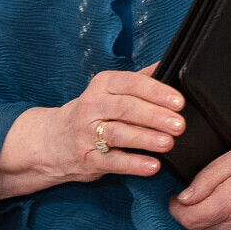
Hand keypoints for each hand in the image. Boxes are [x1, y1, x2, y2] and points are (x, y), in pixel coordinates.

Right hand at [0, 65, 182, 204]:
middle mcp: (92, 106)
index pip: (131, 83)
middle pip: (126, 108)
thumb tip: (169, 63)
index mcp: (103, 85)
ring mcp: (86, 134)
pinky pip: (111, 161)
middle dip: (155, 116)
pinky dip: (133, 164)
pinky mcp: (87, 159)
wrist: (51, 140)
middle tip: (179, 124)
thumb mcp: (110, 90)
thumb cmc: (93, 112)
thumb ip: (140, 79)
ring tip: (167, 143)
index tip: (179, 102)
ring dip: (144, 138)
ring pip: (118, 133)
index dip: (156, 92)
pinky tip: (152, 166)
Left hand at [170, 125, 230, 229]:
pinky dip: (230, 229)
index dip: (175, 208)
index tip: (178, 196)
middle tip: (201, 192)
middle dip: (193, 212)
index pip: (187, 219)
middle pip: (200, 229)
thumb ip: (208, 178)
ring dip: (211, 222)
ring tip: (223, 198)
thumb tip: (184, 198)